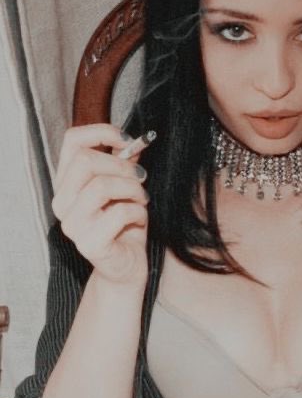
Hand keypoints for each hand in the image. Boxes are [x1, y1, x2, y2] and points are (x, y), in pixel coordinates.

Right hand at [52, 124, 149, 285]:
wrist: (126, 265)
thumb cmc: (124, 224)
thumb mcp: (126, 185)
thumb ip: (126, 162)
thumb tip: (138, 138)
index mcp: (68, 183)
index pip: (72, 141)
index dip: (102, 132)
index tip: (127, 141)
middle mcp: (63, 202)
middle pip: (85, 161)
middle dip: (122, 165)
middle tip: (140, 176)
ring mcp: (73, 225)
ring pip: (101, 185)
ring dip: (132, 188)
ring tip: (141, 198)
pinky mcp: (89, 244)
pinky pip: (119, 213)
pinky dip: (138, 211)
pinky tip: (139, 218)